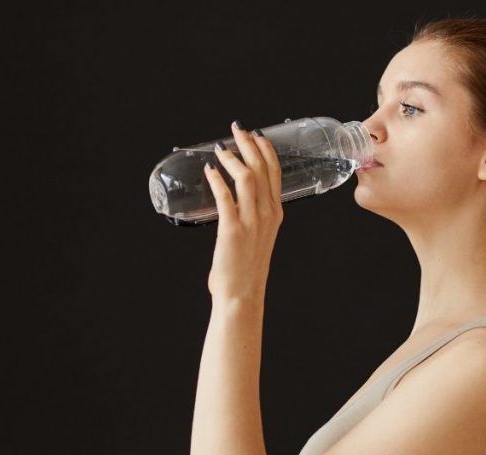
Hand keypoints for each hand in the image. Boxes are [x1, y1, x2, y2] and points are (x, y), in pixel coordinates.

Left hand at [204, 120, 283, 302]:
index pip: (275, 172)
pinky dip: (216, 180)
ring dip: (232, 158)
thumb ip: (251, 217)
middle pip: (262, 168)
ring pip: (246, 177)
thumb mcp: (258, 237)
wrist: (242, 294)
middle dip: (248, 144)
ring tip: (221, 148)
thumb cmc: (246, 269)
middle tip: (236, 129)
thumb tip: (233, 201)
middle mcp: (267, 213)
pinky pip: (225, 196)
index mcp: (275, 213)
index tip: (256, 135)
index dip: (265, 150)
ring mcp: (251, 221)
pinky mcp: (232, 229)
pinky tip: (210, 171)